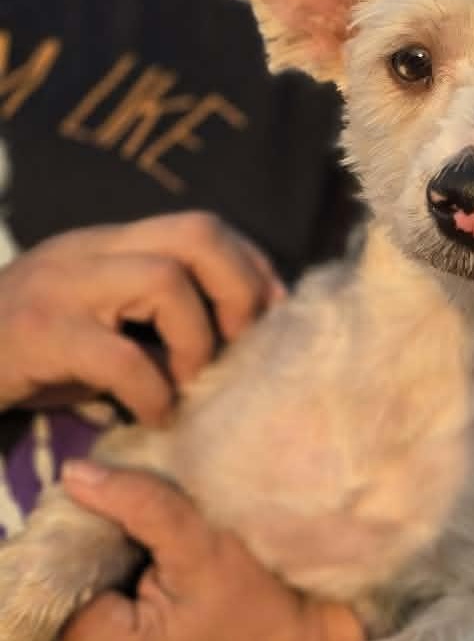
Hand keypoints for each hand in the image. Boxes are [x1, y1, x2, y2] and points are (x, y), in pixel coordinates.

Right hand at [0, 212, 284, 423]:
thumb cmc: (32, 355)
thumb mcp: (102, 319)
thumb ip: (156, 312)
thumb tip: (241, 332)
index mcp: (111, 243)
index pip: (203, 226)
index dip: (251, 265)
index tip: (273, 310)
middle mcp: (90, 250)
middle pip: (198, 232)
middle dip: (239, 288)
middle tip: (240, 343)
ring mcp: (61, 284)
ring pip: (165, 280)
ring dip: (196, 339)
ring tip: (190, 381)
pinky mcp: (38, 332)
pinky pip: (118, 355)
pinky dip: (152, 390)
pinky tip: (155, 414)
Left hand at [26, 462, 362, 640]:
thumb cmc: (257, 605)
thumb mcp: (204, 544)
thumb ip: (140, 505)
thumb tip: (74, 473)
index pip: (56, 577)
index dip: (89, 546)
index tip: (135, 539)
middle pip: (52, 606)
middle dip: (86, 571)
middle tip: (140, 556)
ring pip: (57, 630)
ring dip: (88, 597)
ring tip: (140, 580)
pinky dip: (89, 626)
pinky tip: (132, 608)